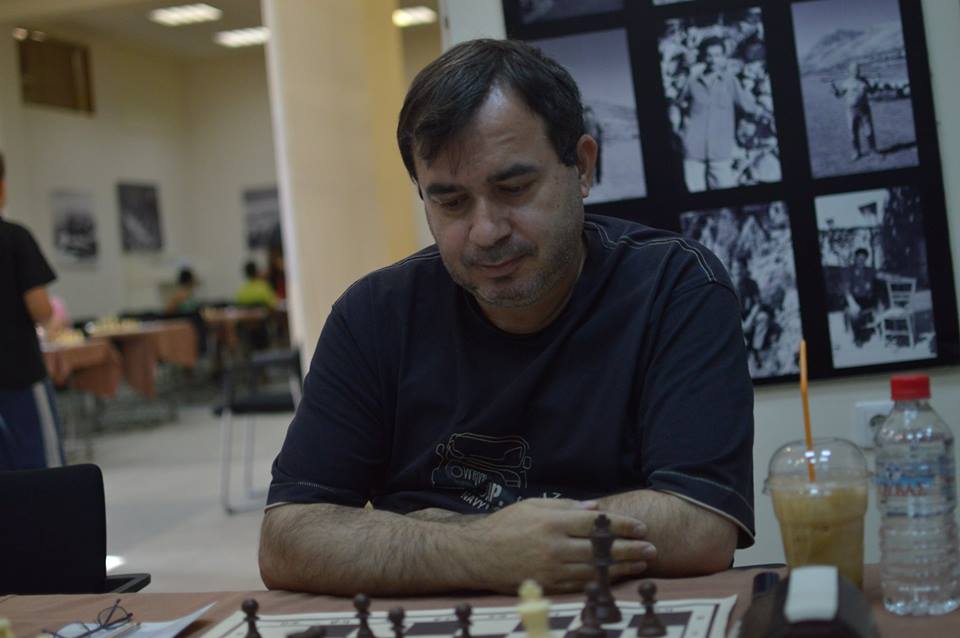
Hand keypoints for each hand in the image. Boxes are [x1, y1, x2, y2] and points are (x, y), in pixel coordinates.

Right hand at [465, 499, 654, 593]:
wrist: (478, 554)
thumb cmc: (506, 525)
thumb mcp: (533, 505)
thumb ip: (566, 506)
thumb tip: (596, 508)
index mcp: (552, 522)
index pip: (597, 524)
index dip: (622, 526)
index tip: (641, 528)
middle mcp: (554, 546)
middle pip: (602, 548)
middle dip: (630, 548)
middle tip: (651, 548)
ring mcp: (552, 569)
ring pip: (595, 570)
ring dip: (621, 567)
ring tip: (641, 564)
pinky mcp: (548, 586)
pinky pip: (581, 585)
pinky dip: (602, 582)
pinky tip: (616, 578)